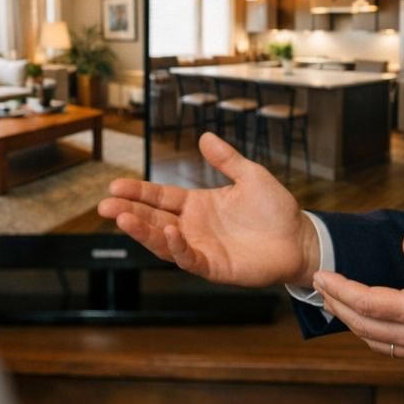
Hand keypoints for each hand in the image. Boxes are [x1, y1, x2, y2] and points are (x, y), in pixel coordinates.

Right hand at [99, 132, 321, 287]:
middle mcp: (193, 227)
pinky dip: (176, 247)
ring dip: (143, 232)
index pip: (160, 198)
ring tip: (123, 219)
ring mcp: (201, 248)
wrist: (300, 238)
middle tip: (104, 206)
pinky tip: (169, 232)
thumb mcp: (250, 176)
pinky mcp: (214, 266)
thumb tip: (204, 136)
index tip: (115, 186)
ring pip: (164, 242)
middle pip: (153, 220)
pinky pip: (189, 258)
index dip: (138, 192)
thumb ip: (226, 159)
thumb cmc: (275, 209)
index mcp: (197, 205)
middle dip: (128, 213)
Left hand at [314, 231, 403, 367]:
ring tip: (336, 302)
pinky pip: (390, 350)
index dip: (341, 289)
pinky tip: (368, 323)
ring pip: (374, 341)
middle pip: (363, 325)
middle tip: (319, 286)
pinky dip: (370, 335)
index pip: (368, 303)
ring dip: (350, 322)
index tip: (322, 274)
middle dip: (337, 304)